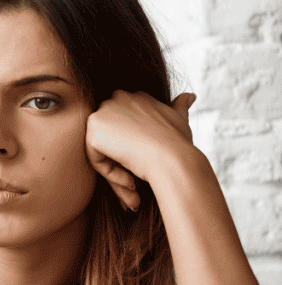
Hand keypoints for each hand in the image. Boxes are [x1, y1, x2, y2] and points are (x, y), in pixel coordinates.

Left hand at [85, 91, 197, 209]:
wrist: (173, 158)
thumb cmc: (179, 143)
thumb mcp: (180, 120)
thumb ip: (179, 107)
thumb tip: (190, 96)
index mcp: (136, 96)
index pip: (126, 127)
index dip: (134, 149)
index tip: (147, 166)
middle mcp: (117, 98)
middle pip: (112, 139)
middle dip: (122, 163)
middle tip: (136, 187)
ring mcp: (103, 113)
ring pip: (103, 151)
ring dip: (118, 173)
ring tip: (134, 189)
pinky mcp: (93, 131)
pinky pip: (96, 159)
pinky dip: (111, 174)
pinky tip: (130, 181)